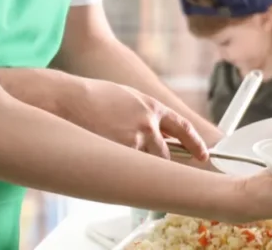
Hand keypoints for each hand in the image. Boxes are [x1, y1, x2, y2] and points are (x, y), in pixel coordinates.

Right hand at [68, 79, 208, 160]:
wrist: (68, 99)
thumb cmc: (91, 97)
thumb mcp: (127, 97)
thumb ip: (143, 113)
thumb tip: (154, 129)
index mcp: (151, 107)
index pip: (183, 127)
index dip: (195, 143)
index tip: (203, 154)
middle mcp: (147, 123)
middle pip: (165, 154)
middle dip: (162, 165)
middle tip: (160, 174)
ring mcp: (134, 139)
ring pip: (145, 165)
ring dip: (137, 168)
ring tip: (120, 164)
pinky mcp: (118, 151)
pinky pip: (126, 169)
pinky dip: (119, 170)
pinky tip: (106, 164)